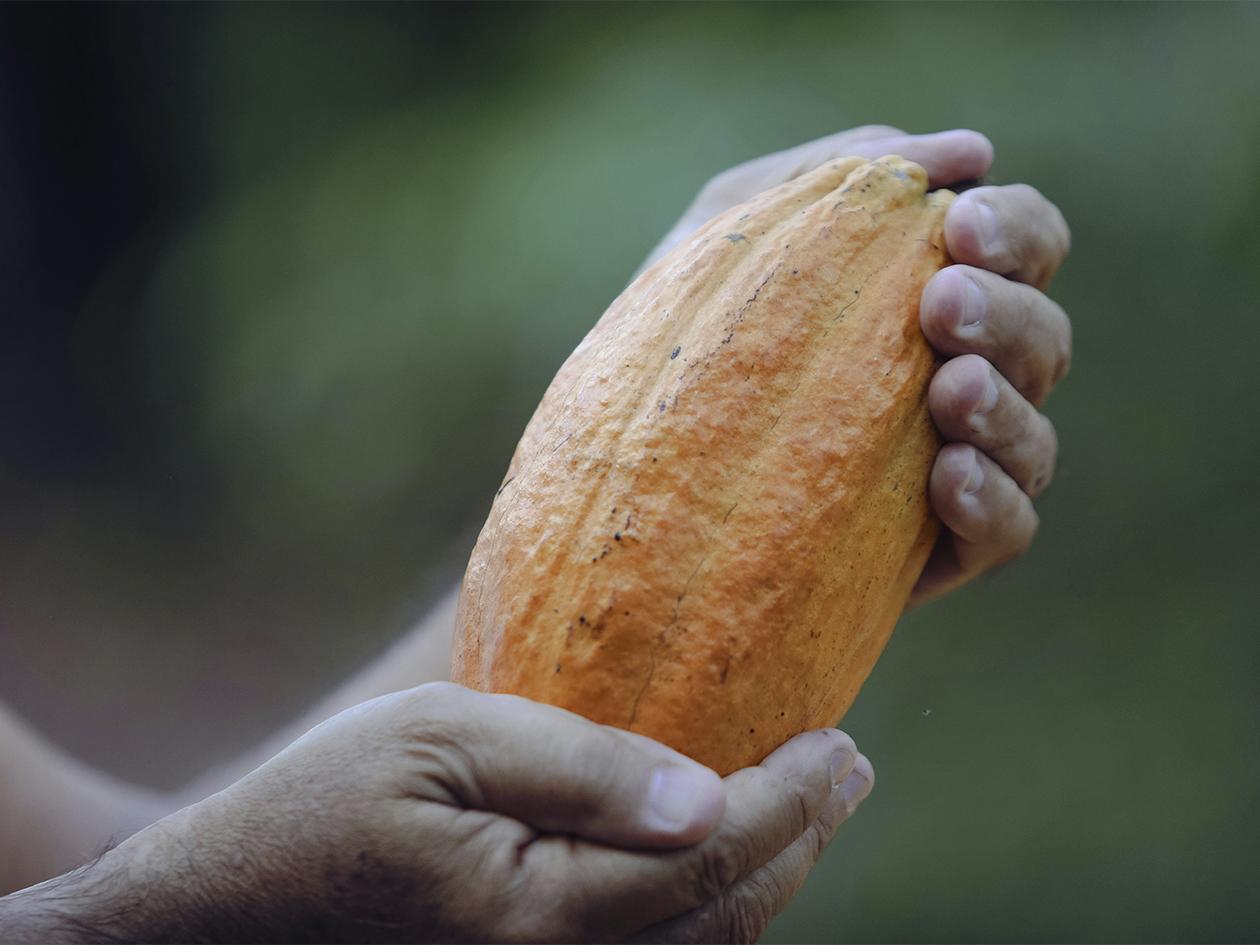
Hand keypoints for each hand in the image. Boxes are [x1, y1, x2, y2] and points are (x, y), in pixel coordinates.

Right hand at [3, 684, 873, 942]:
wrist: (215, 923)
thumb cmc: (316, 810)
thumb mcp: (437, 742)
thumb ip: (574, 766)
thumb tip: (705, 794)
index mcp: (543, 918)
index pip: (714, 863)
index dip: (792, 802)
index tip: (842, 744)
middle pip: (726, 921)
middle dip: (801, 840)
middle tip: (849, 770)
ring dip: (769, 882)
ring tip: (809, 810)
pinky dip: (708, 916)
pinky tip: (718, 864)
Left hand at [643, 127, 1070, 605]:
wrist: (631, 479)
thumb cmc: (684, 338)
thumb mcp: (732, 235)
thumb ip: (832, 176)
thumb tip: (970, 151)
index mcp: (933, 299)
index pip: (1023, 251)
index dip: (1015, 230)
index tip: (956, 220)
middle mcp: (962, 382)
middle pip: (1044, 339)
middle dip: (1007, 312)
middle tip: (939, 302)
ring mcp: (957, 470)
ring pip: (1037, 440)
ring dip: (1006, 406)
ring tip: (950, 388)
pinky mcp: (938, 551)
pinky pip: (1007, 532)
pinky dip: (993, 501)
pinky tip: (947, 475)